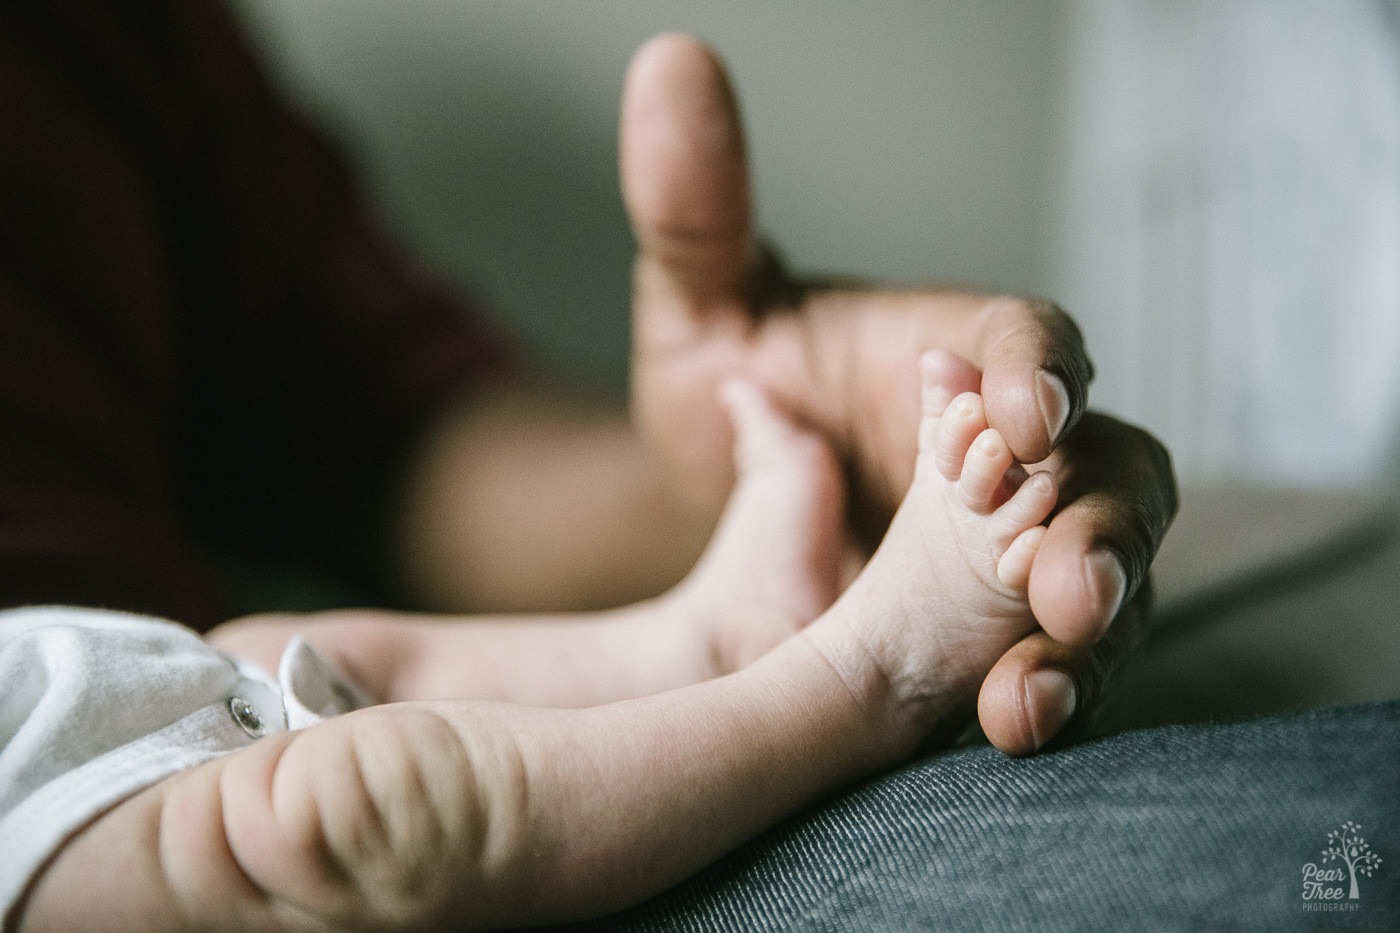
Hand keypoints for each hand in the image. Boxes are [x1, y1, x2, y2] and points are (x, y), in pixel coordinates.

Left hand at [621, 34, 1177, 753]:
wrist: (712, 509)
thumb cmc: (724, 388)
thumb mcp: (700, 305)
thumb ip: (697, 206)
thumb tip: (670, 63)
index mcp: (961, 351)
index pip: (1029, 340)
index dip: (1039, 372)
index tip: (1016, 414)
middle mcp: (1014, 446)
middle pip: (1107, 468)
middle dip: (1096, 525)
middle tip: (1061, 582)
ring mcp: (1019, 544)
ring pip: (1108, 576)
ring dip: (1088, 633)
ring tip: (1031, 691)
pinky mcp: (1004, 630)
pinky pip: (1056, 659)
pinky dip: (1049, 690)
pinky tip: (1008, 724)